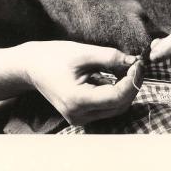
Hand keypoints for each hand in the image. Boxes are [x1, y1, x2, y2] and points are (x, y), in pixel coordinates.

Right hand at [23, 41, 143, 125]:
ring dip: (126, 89)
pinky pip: (106, 107)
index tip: (139, 63)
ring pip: (115, 108)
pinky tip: (117, 76)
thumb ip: (110, 57)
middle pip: (119, 105)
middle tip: (137, 64)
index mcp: (77, 100)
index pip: (116, 96)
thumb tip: (134, 61)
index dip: (132, 80)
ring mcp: (79, 118)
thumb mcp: (83, 52)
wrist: (31, 67)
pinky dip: (116, 92)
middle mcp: (79, 115)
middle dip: (132, 85)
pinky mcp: (81, 115)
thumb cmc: (53, 57)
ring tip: (129, 68)